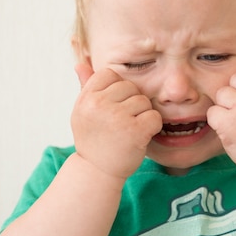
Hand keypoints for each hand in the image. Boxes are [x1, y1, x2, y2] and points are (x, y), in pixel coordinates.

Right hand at [70, 64, 162, 179]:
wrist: (97, 172)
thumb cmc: (93, 139)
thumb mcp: (83, 112)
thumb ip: (86, 87)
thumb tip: (80, 63)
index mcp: (86, 98)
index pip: (110, 74)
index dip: (117, 89)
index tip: (112, 107)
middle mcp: (99, 105)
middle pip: (130, 86)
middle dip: (131, 103)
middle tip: (121, 123)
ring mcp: (117, 117)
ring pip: (144, 101)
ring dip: (142, 116)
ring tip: (128, 131)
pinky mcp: (135, 131)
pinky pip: (154, 116)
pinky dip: (152, 127)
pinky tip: (140, 137)